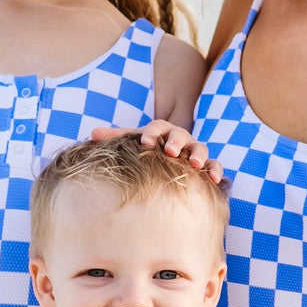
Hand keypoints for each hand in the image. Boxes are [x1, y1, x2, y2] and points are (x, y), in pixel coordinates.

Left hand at [89, 120, 224, 185]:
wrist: (170, 162)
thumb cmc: (149, 152)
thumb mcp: (134, 143)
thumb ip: (117, 138)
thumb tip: (92, 134)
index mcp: (162, 132)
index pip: (157, 127)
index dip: (151, 133)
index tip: (145, 142)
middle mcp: (180, 138)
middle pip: (180, 134)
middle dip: (175, 141)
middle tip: (169, 151)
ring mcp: (194, 150)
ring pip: (200, 148)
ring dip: (198, 154)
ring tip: (194, 163)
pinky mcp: (207, 165)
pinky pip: (214, 164)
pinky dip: (215, 170)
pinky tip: (213, 179)